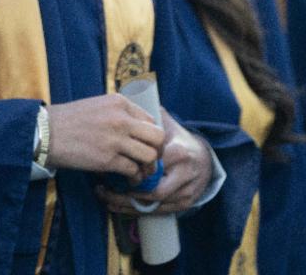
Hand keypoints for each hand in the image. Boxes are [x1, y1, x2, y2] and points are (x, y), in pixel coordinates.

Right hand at [46, 94, 164, 178]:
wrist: (45, 133)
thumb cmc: (68, 120)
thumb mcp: (97, 106)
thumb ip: (119, 114)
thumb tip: (138, 131)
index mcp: (119, 102)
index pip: (151, 120)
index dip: (151, 136)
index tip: (144, 145)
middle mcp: (121, 119)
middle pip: (158, 137)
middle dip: (157, 151)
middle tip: (148, 160)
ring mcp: (115, 139)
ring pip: (150, 156)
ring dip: (147, 167)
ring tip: (138, 171)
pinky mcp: (108, 159)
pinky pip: (134, 171)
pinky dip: (133, 177)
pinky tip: (126, 178)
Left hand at [96, 110, 212, 214]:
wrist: (205, 159)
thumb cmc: (179, 140)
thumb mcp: (169, 125)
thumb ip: (151, 116)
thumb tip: (132, 94)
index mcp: (179, 153)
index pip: (152, 163)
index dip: (129, 165)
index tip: (107, 161)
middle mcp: (185, 176)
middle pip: (152, 190)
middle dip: (125, 192)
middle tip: (101, 187)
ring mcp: (185, 193)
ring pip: (152, 204)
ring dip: (125, 203)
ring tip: (103, 196)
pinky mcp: (182, 205)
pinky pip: (155, 212)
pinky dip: (133, 211)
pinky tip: (113, 206)